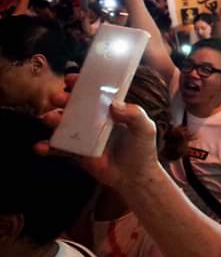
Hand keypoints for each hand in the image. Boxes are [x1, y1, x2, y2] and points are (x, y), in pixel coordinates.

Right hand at [35, 94, 161, 188]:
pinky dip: (47, 147)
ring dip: (53, 119)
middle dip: (63, 99)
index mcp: (109, 110)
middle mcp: (93, 120)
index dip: (81, 84)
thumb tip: (114, 105)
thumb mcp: (145, 128)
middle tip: (59, 98)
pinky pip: (59, 148)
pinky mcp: (77, 153)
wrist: (135, 177)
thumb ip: (135, 114)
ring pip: (63, 124)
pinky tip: (41, 146)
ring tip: (50, 119)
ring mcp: (83, 136)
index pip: (93, 93)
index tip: (72, 79)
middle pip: (74, 105)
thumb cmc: (142, 149)